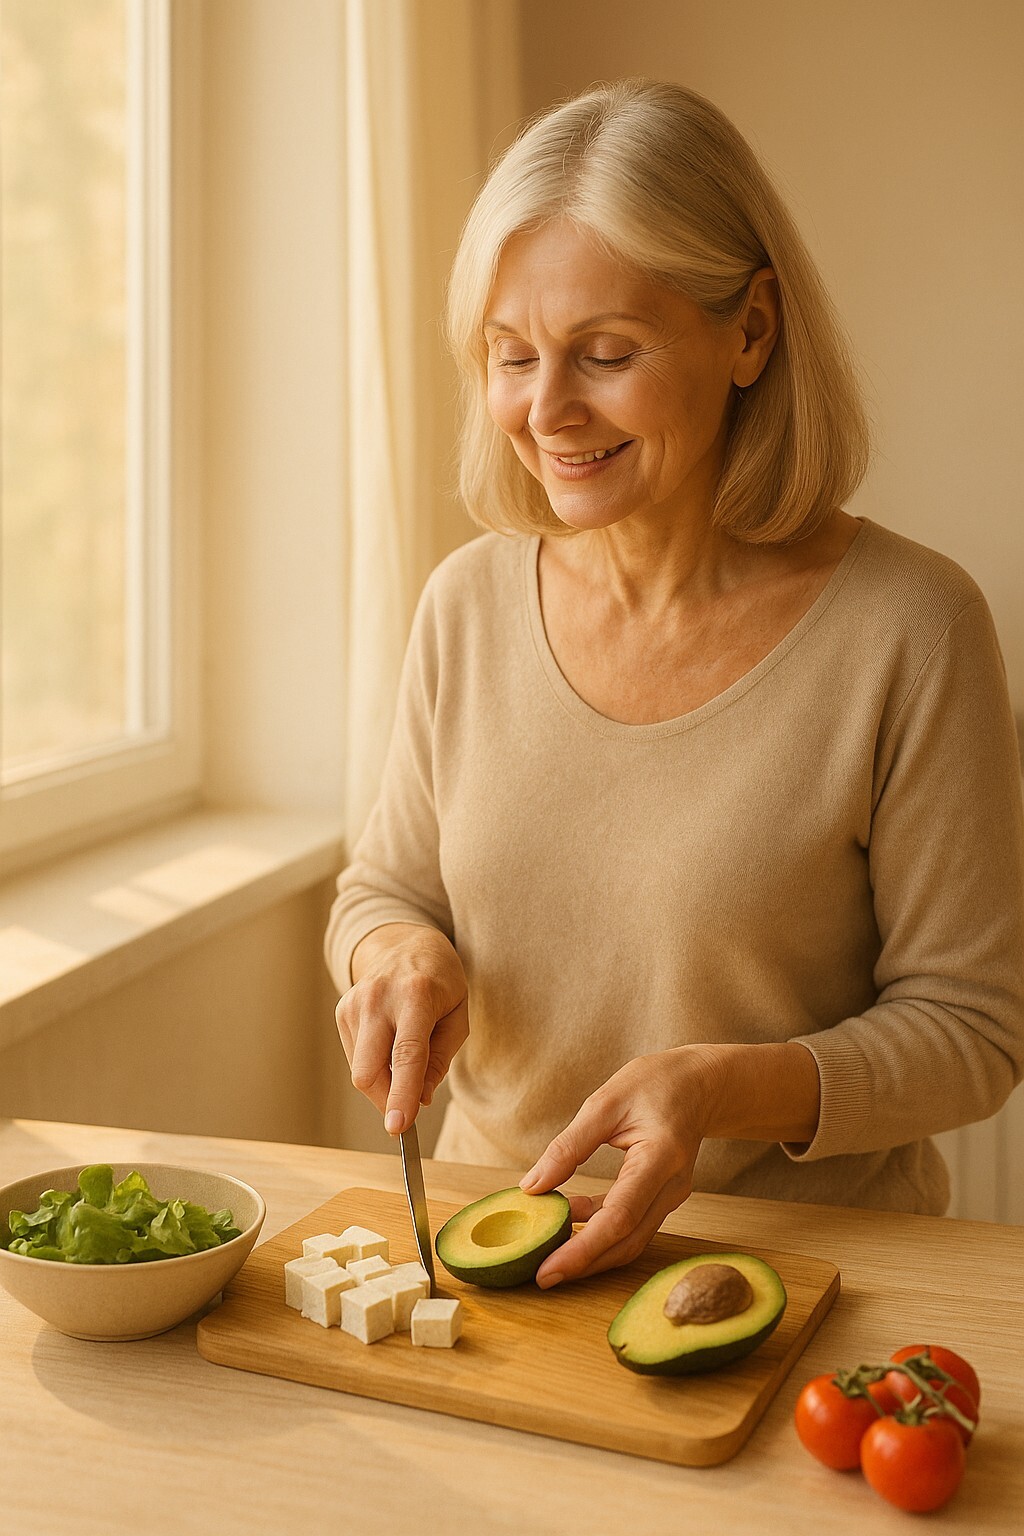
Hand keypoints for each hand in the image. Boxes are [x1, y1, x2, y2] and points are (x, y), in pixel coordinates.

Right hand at [335, 923, 468, 1135]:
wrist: (405, 944)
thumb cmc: (440, 983)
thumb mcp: (458, 1017)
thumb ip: (439, 1060)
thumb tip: (419, 1099)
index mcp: (416, 996)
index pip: (406, 1055)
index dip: (401, 1095)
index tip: (398, 1127)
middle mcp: (379, 998)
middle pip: (368, 1071)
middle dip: (386, 1100)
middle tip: (408, 1107)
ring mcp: (355, 1003)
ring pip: (359, 1070)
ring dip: (382, 1083)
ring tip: (404, 1061)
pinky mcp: (342, 1010)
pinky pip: (354, 1057)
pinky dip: (372, 1065)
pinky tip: (388, 1045)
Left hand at [520, 1047, 720, 1286]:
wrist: (700, 1083)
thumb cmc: (654, 1083)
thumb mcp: (605, 1102)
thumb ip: (569, 1146)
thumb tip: (532, 1187)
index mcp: (660, 1158)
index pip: (620, 1217)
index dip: (582, 1249)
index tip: (547, 1270)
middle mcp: (672, 1186)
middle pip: (627, 1241)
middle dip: (583, 1264)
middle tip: (541, 1276)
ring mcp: (672, 1196)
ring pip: (631, 1240)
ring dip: (591, 1251)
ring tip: (549, 1251)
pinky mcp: (664, 1198)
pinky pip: (632, 1225)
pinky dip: (601, 1231)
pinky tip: (571, 1218)